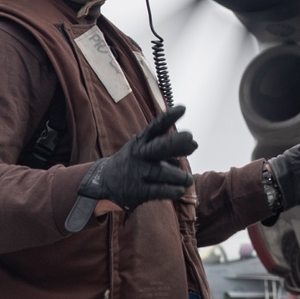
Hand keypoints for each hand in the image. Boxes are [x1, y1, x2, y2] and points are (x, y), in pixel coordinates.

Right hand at [66, 105, 197, 230]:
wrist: (105, 181)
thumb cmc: (136, 161)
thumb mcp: (147, 149)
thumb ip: (171, 146)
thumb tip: (195, 145)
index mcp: (142, 141)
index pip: (157, 126)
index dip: (169, 117)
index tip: (182, 108)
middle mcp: (139, 153)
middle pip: (158, 146)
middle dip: (174, 141)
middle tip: (190, 138)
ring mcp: (137, 171)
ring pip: (162, 172)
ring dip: (179, 176)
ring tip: (188, 180)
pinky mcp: (136, 190)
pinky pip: (158, 190)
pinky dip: (171, 190)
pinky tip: (180, 190)